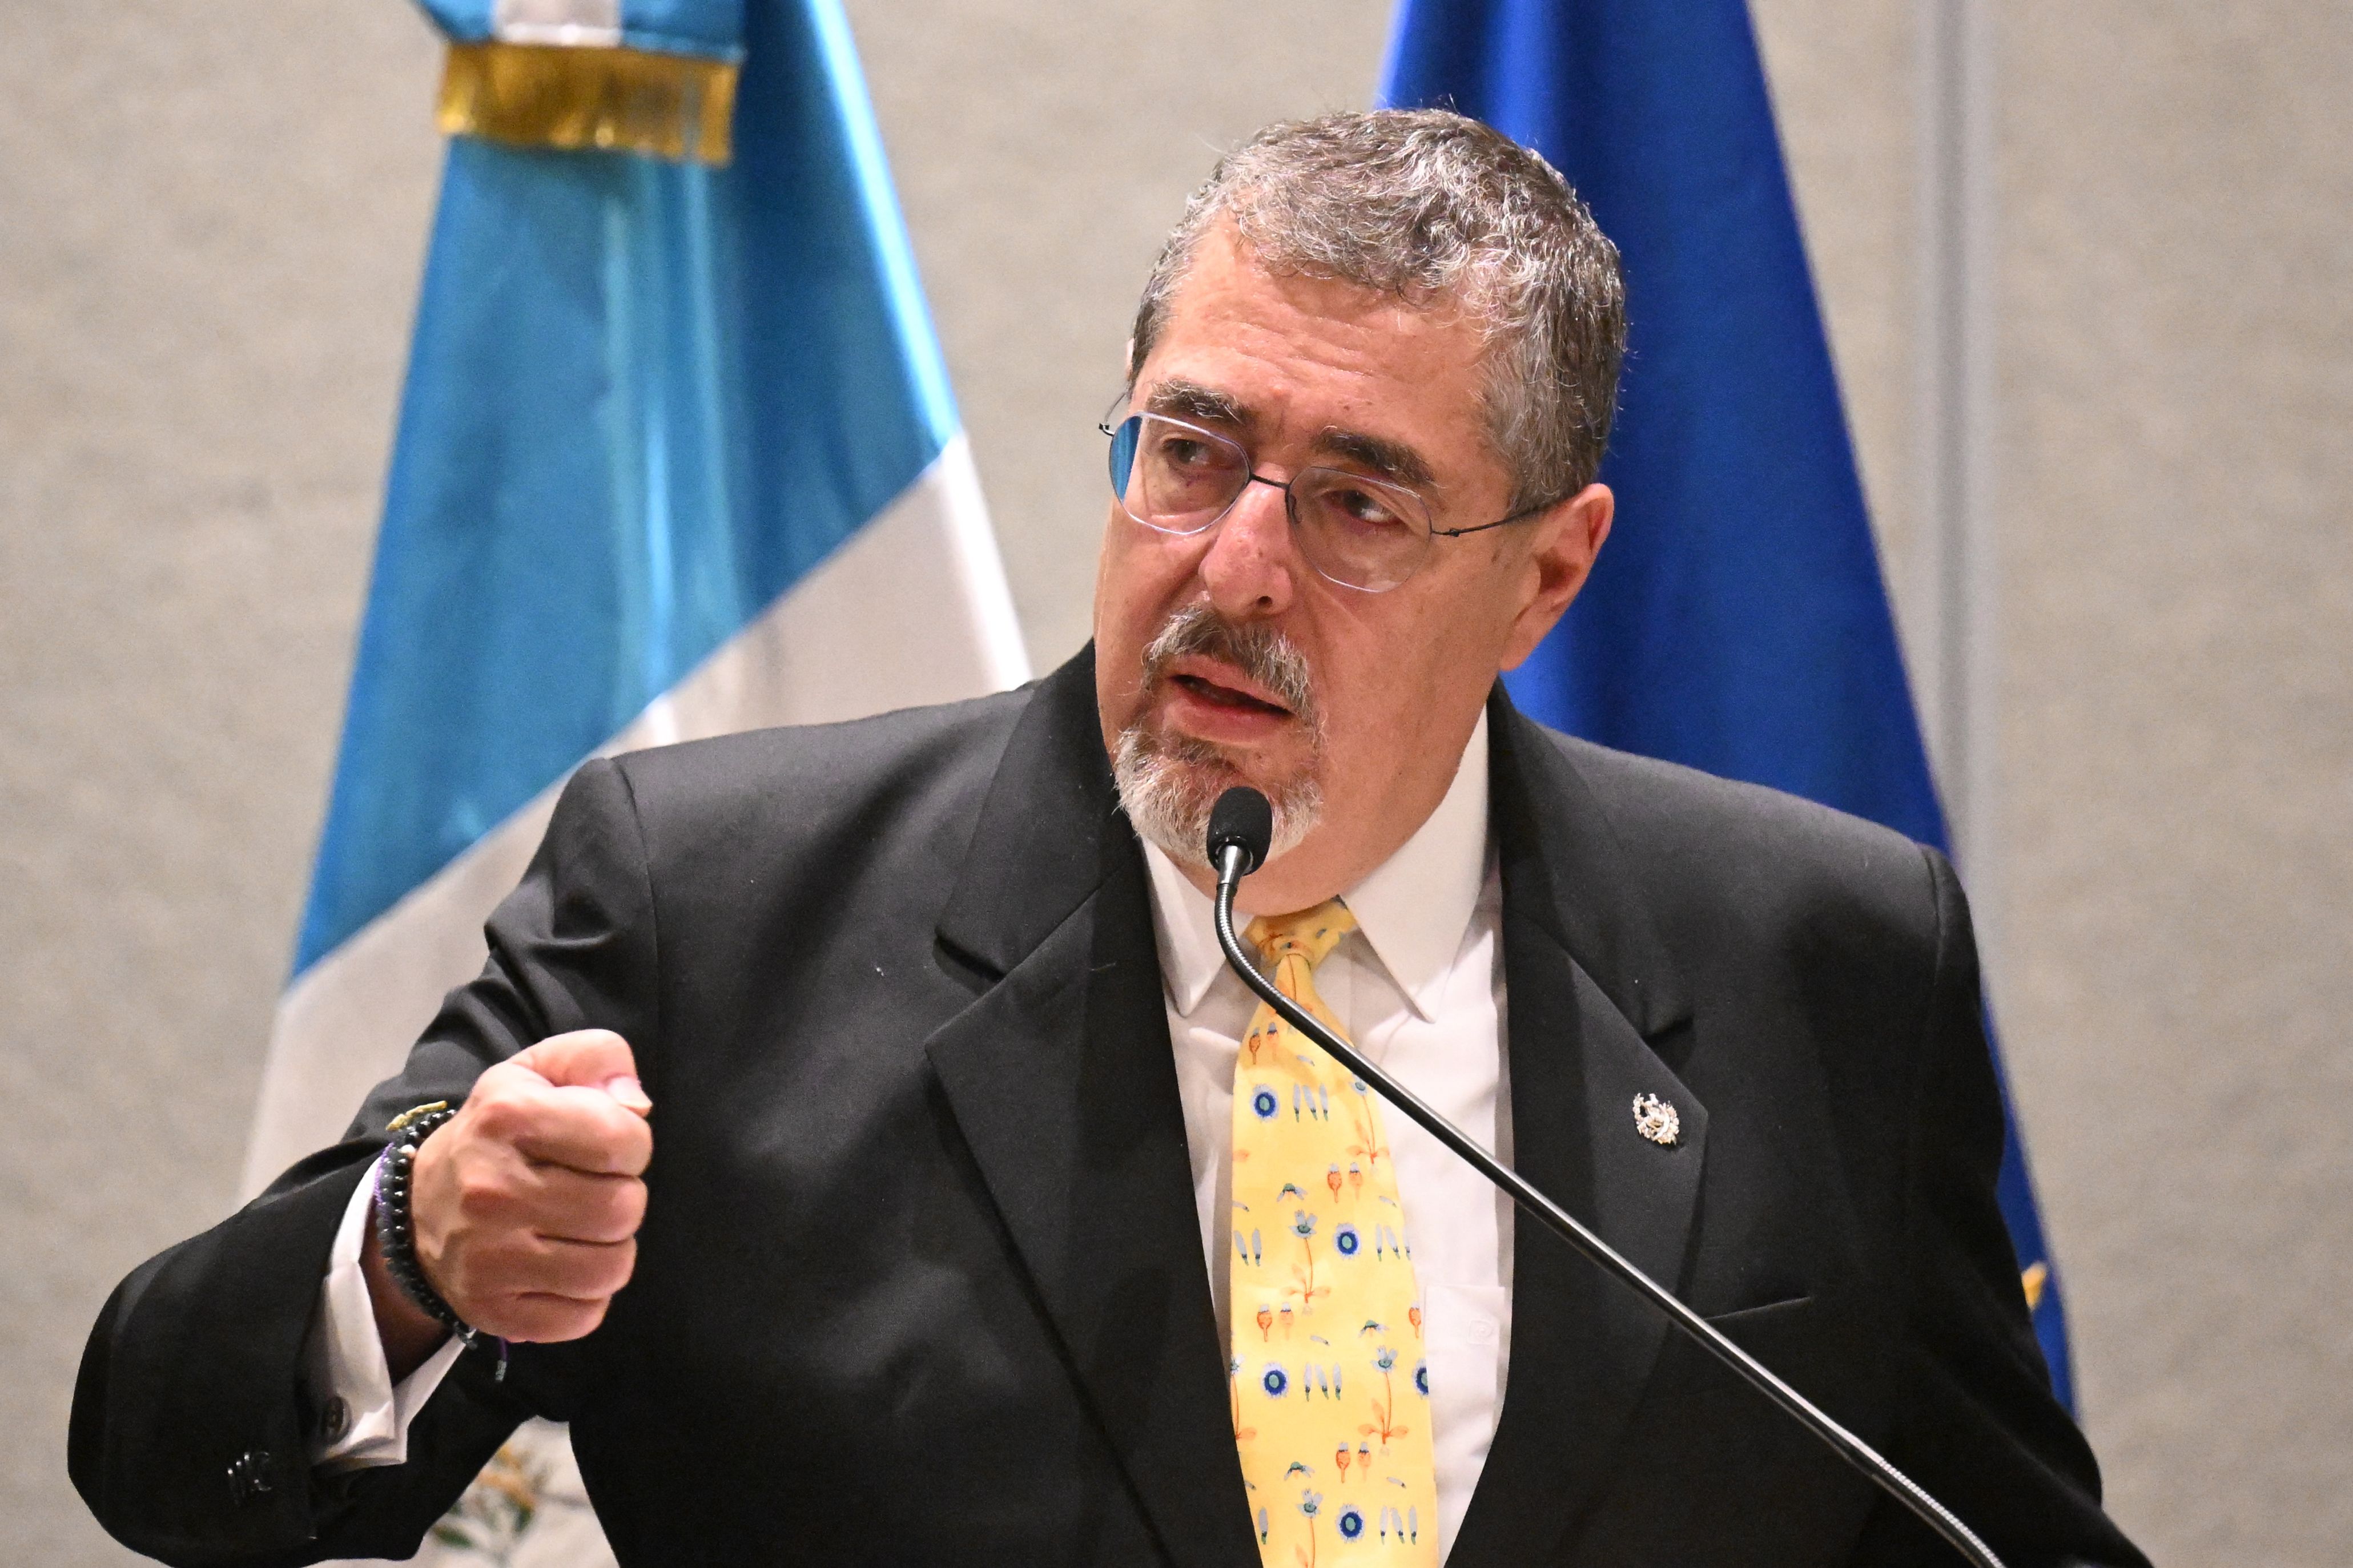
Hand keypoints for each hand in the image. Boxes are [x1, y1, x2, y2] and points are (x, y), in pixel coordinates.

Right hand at [370, 1030, 653, 1356]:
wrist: (419, 1208)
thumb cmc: (499, 1134)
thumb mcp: (539, 1072)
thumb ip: (598, 1058)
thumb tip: (636, 1104)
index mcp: (508, 1117)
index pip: (623, 1140)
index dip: (631, 1142)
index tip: (605, 1145)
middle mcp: (492, 1189)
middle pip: (623, 1208)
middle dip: (622, 1195)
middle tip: (590, 1189)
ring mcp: (489, 1257)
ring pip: (612, 1267)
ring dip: (610, 1247)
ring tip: (579, 1228)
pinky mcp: (493, 1311)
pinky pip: (585, 1316)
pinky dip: (586, 1295)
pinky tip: (561, 1266)